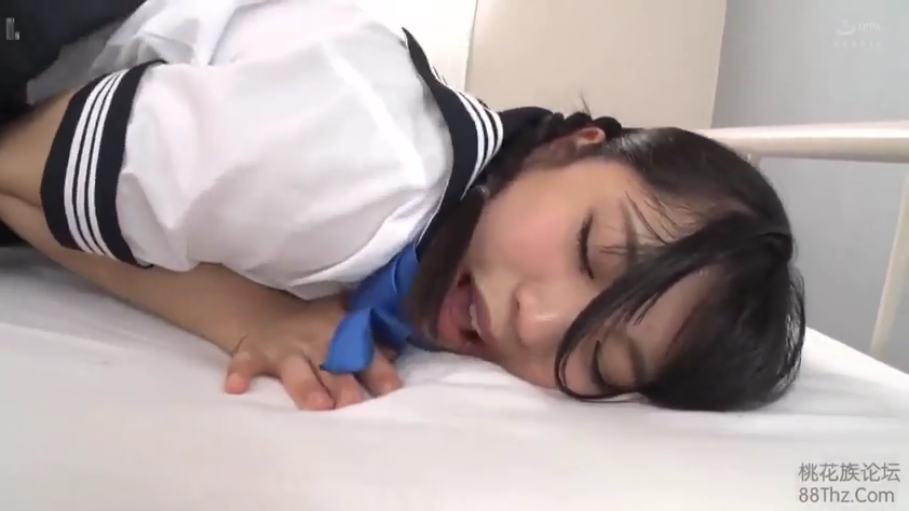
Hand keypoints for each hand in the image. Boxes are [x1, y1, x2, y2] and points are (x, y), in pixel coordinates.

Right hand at [222, 294, 402, 409]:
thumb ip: (370, 341)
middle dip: (344, 384)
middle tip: (354, 404)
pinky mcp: (255, 353)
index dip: (380, 372)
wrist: (267, 313)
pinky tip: (235, 388)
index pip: (366, 353)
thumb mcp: (346, 324)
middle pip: (333, 365)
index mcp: (342, 333)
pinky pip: (246, 363)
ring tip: (318, 406)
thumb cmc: (318, 327)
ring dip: (308, 388)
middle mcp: (316, 341)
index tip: (392, 390)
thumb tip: (396, 350)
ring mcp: (285, 349)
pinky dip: (240, 373)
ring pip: (298, 371)